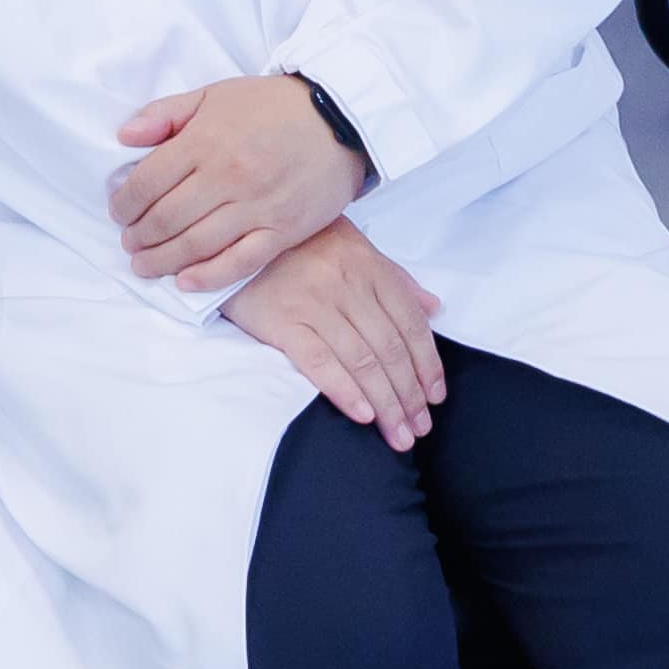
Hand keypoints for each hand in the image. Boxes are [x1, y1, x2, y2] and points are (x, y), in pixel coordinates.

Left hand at [113, 70, 372, 297]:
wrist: (339, 118)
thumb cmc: (271, 105)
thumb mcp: (214, 94)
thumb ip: (165, 114)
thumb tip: (124, 137)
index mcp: (206, 141)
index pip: (147, 182)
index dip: (124, 203)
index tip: (118, 212)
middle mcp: (227, 177)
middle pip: (166, 218)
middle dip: (138, 236)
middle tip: (129, 243)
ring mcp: (256, 207)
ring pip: (196, 244)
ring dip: (163, 260)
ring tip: (145, 265)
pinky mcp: (283, 230)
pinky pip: (240, 262)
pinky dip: (209, 277)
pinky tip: (186, 282)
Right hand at [221, 222, 442, 446]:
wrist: (233, 233)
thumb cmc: (298, 243)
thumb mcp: (353, 246)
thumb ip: (394, 277)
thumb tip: (433, 307)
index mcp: (369, 267)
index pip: (410, 323)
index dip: (427, 364)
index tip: (435, 396)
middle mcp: (347, 285)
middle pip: (390, 348)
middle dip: (409, 395)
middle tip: (419, 428)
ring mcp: (315, 304)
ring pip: (362, 361)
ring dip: (386, 404)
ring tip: (398, 434)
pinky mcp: (283, 322)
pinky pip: (320, 362)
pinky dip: (345, 391)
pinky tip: (363, 415)